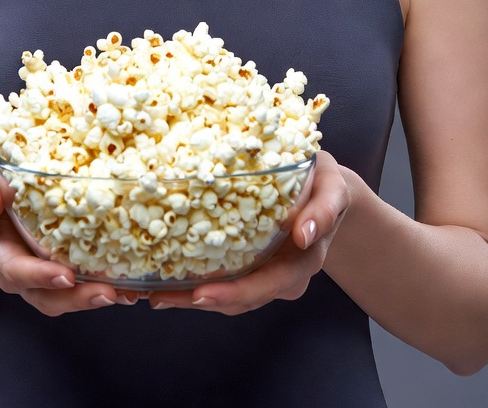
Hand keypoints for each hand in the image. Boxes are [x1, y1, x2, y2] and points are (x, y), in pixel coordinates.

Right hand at [0, 157, 130, 313]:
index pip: (16, 270)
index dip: (40, 276)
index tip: (66, 276)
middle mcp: (16, 267)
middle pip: (43, 296)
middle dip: (75, 298)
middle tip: (106, 292)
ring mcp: (38, 272)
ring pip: (61, 299)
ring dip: (90, 299)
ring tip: (121, 293)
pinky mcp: (58, 268)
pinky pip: (77, 287)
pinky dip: (99, 289)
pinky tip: (126, 288)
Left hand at [146, 150, 351, 313]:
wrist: (328, 191)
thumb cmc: (328, 186)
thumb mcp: (334, 188)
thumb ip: (325, 209)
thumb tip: (305, 233)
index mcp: (302, 262)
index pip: (266, 285)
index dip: (233, 293)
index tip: (201, 294)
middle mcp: (282, 276)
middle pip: (240, 299)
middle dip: (198, 301)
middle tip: (160, 297)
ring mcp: (264, 273)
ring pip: (228, 295)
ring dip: (190, 298)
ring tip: (153, 293)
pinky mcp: (250, 264)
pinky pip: (223, 279)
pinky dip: (194, 283)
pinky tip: (164, 278)